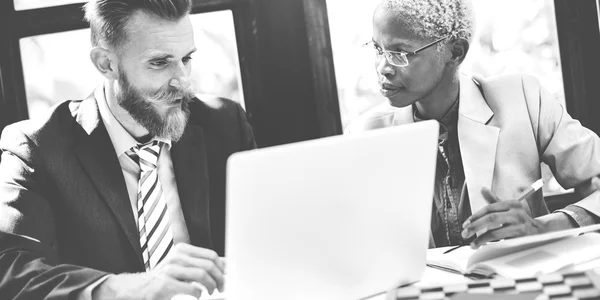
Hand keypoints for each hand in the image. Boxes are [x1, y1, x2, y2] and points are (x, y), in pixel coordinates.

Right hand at [93, 243, 224, 299]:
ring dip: (211, 286)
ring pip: (202, 274)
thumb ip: (200, 265)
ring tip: (210, 292)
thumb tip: (225, 266)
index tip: (226, 277)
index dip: (222, 267)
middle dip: (220, 278)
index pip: (211, 255)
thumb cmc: (163, 279)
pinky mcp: (165, 284)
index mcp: (182, 250)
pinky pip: (191, 288)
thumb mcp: (182, 267)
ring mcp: (170, 269)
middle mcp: (176, 256)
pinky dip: (198, 294)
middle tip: (221, 288)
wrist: (136, 288)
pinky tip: (196, 296)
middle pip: (209, 264)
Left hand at [461, 188, 544, 248]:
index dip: (475, 216)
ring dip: (481, 239)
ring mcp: (520, 226)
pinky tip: (484, 246)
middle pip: (491, 219)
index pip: (490, 208)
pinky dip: (491, 244)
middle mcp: (517, 213)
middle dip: (475, 226)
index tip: (465, 224)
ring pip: (495, 232)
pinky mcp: (522, 239)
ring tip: (472, 244)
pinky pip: (502, 242)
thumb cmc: (520, 220)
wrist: (542, 232)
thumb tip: (482, 189)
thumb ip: (495, 200)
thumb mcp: (509, 208)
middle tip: (464, 233)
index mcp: (512, 204)